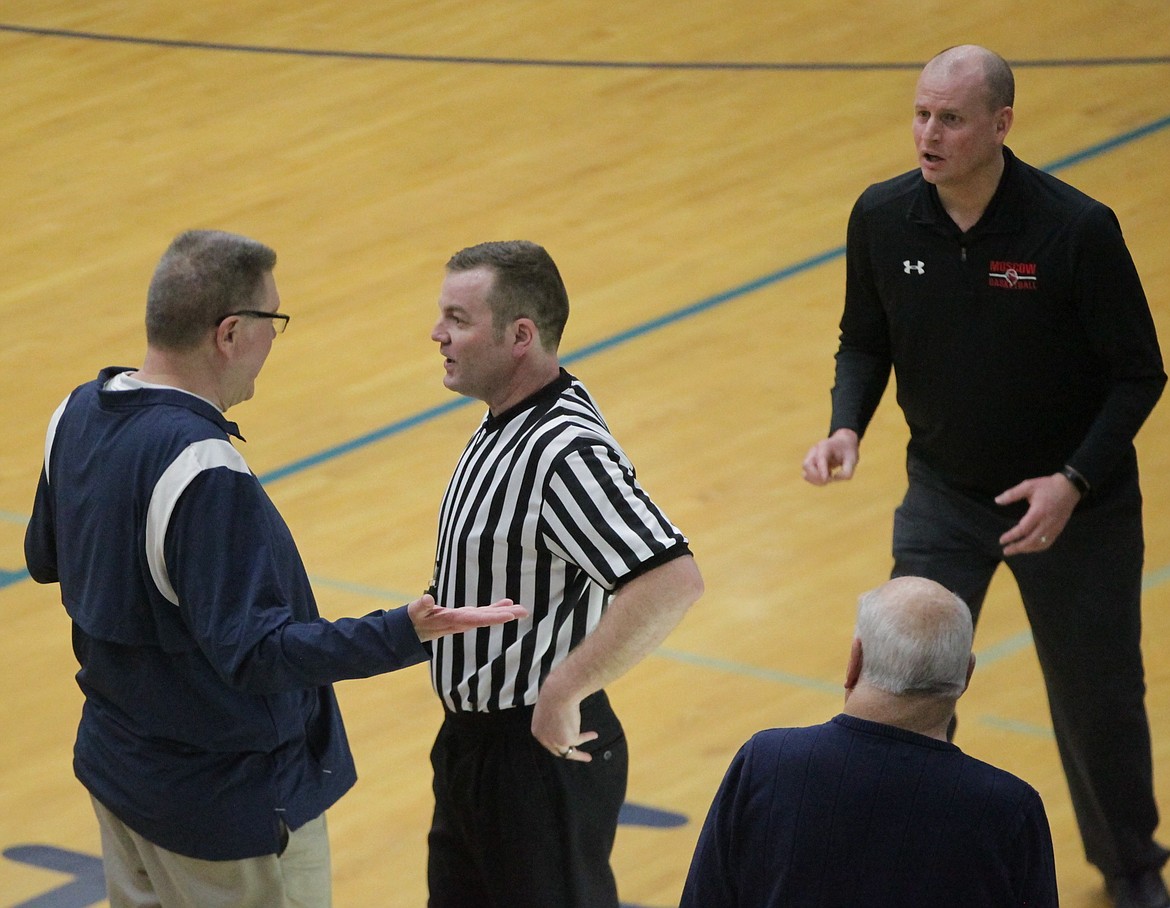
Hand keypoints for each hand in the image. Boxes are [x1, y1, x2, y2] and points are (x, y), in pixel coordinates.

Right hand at [407, 594, 526, 642]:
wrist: (413, 632)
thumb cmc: (413, 621)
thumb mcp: (414, 613)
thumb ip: (421, 606)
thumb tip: (428, 598)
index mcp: (452, 621)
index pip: (475, 619)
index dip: (492, 617)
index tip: (508, 616)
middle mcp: (462, 622)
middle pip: (487, 619)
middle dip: (506, 615)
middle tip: (524, 612)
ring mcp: (465, 620)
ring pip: (488, 616)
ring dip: (505, 612)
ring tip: (522, 609)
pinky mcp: (464, 616)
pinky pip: (483, 612)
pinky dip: (496, 608)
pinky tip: (508, 603)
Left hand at [531, 676, 598, 762]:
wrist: (558, 694)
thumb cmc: (553, 694)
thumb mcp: (548, 707)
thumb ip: (553, 717)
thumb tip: (560, 715)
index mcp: (537, 730)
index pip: (548, 740)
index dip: (558, 741)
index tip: (566, 742)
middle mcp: (544, 739)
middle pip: (557, 750)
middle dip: (567, 752)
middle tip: (574, 754)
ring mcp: (555, 741)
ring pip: (568, 752)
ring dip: (579, 755)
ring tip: (587, 757)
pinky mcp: (567, 740)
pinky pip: (579, 741)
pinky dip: (587, 738)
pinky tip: (594, 735)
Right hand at [802, 428, 859, 484]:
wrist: (843, 443)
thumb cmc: (848, 451)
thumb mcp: (853, 460)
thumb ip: (847, 472)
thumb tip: (833, 479)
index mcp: (826, 446)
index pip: (820, 458)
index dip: (821, 470)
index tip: (827, 480)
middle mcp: (814, 450)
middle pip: (807, 465)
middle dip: (817, 476)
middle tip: (831, 479)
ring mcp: (810, 457)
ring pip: (805, 472)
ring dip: (816, 480)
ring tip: (830, 478)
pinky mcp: (810, 464)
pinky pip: (807, 476)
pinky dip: (816, 481)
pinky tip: (827, 476)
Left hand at [995, 472, 1080, 555]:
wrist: (1070, 488)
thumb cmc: (1048, 486)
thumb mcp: (1028, 486)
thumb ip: (1012, 494)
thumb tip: (997, 500)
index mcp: (1038, 512)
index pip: (1023, 529)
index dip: (1012, 536)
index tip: (1001, 541)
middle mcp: (1047, 523)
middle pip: (1032, 540)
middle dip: (1018, 547)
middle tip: (1006, 551)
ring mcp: (1054, 527)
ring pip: (1040, 544)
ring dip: (1027, 549)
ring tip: (1015, 550)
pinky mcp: (1059, 529)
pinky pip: (1048, 542)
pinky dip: (1038, 547)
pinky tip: (1030, 548)